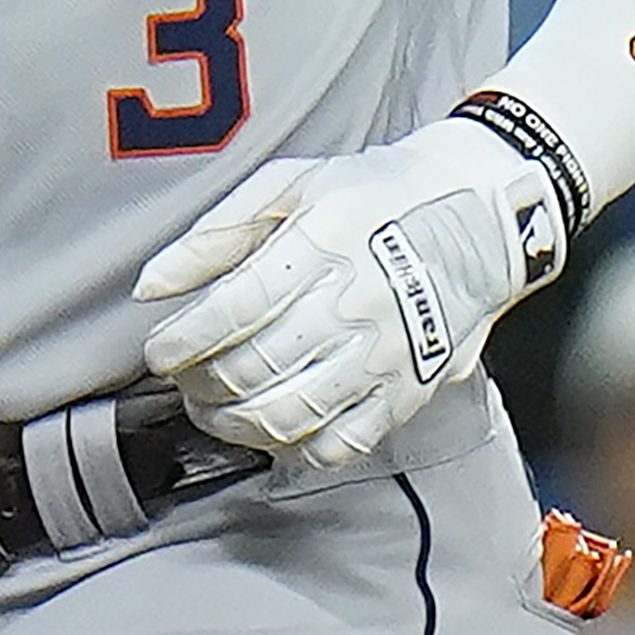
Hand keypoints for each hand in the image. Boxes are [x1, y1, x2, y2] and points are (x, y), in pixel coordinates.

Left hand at [133, 119, 567, 470]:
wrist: (482, 213)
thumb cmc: (374, 193)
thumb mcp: (290, 185)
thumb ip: (215, 234)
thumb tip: (152, 285)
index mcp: (322, 244)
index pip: (235, 309)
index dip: (184, 340)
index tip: (159, 352)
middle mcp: (356, 303)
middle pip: (256, 367)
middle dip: (200, 384)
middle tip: (183, 379)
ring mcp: (388, 352)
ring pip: (293, 413)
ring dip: (236, 423)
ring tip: (214, 410)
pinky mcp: (412, 388)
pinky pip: (347, 441)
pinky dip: (299, 449)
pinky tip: (274, 431)